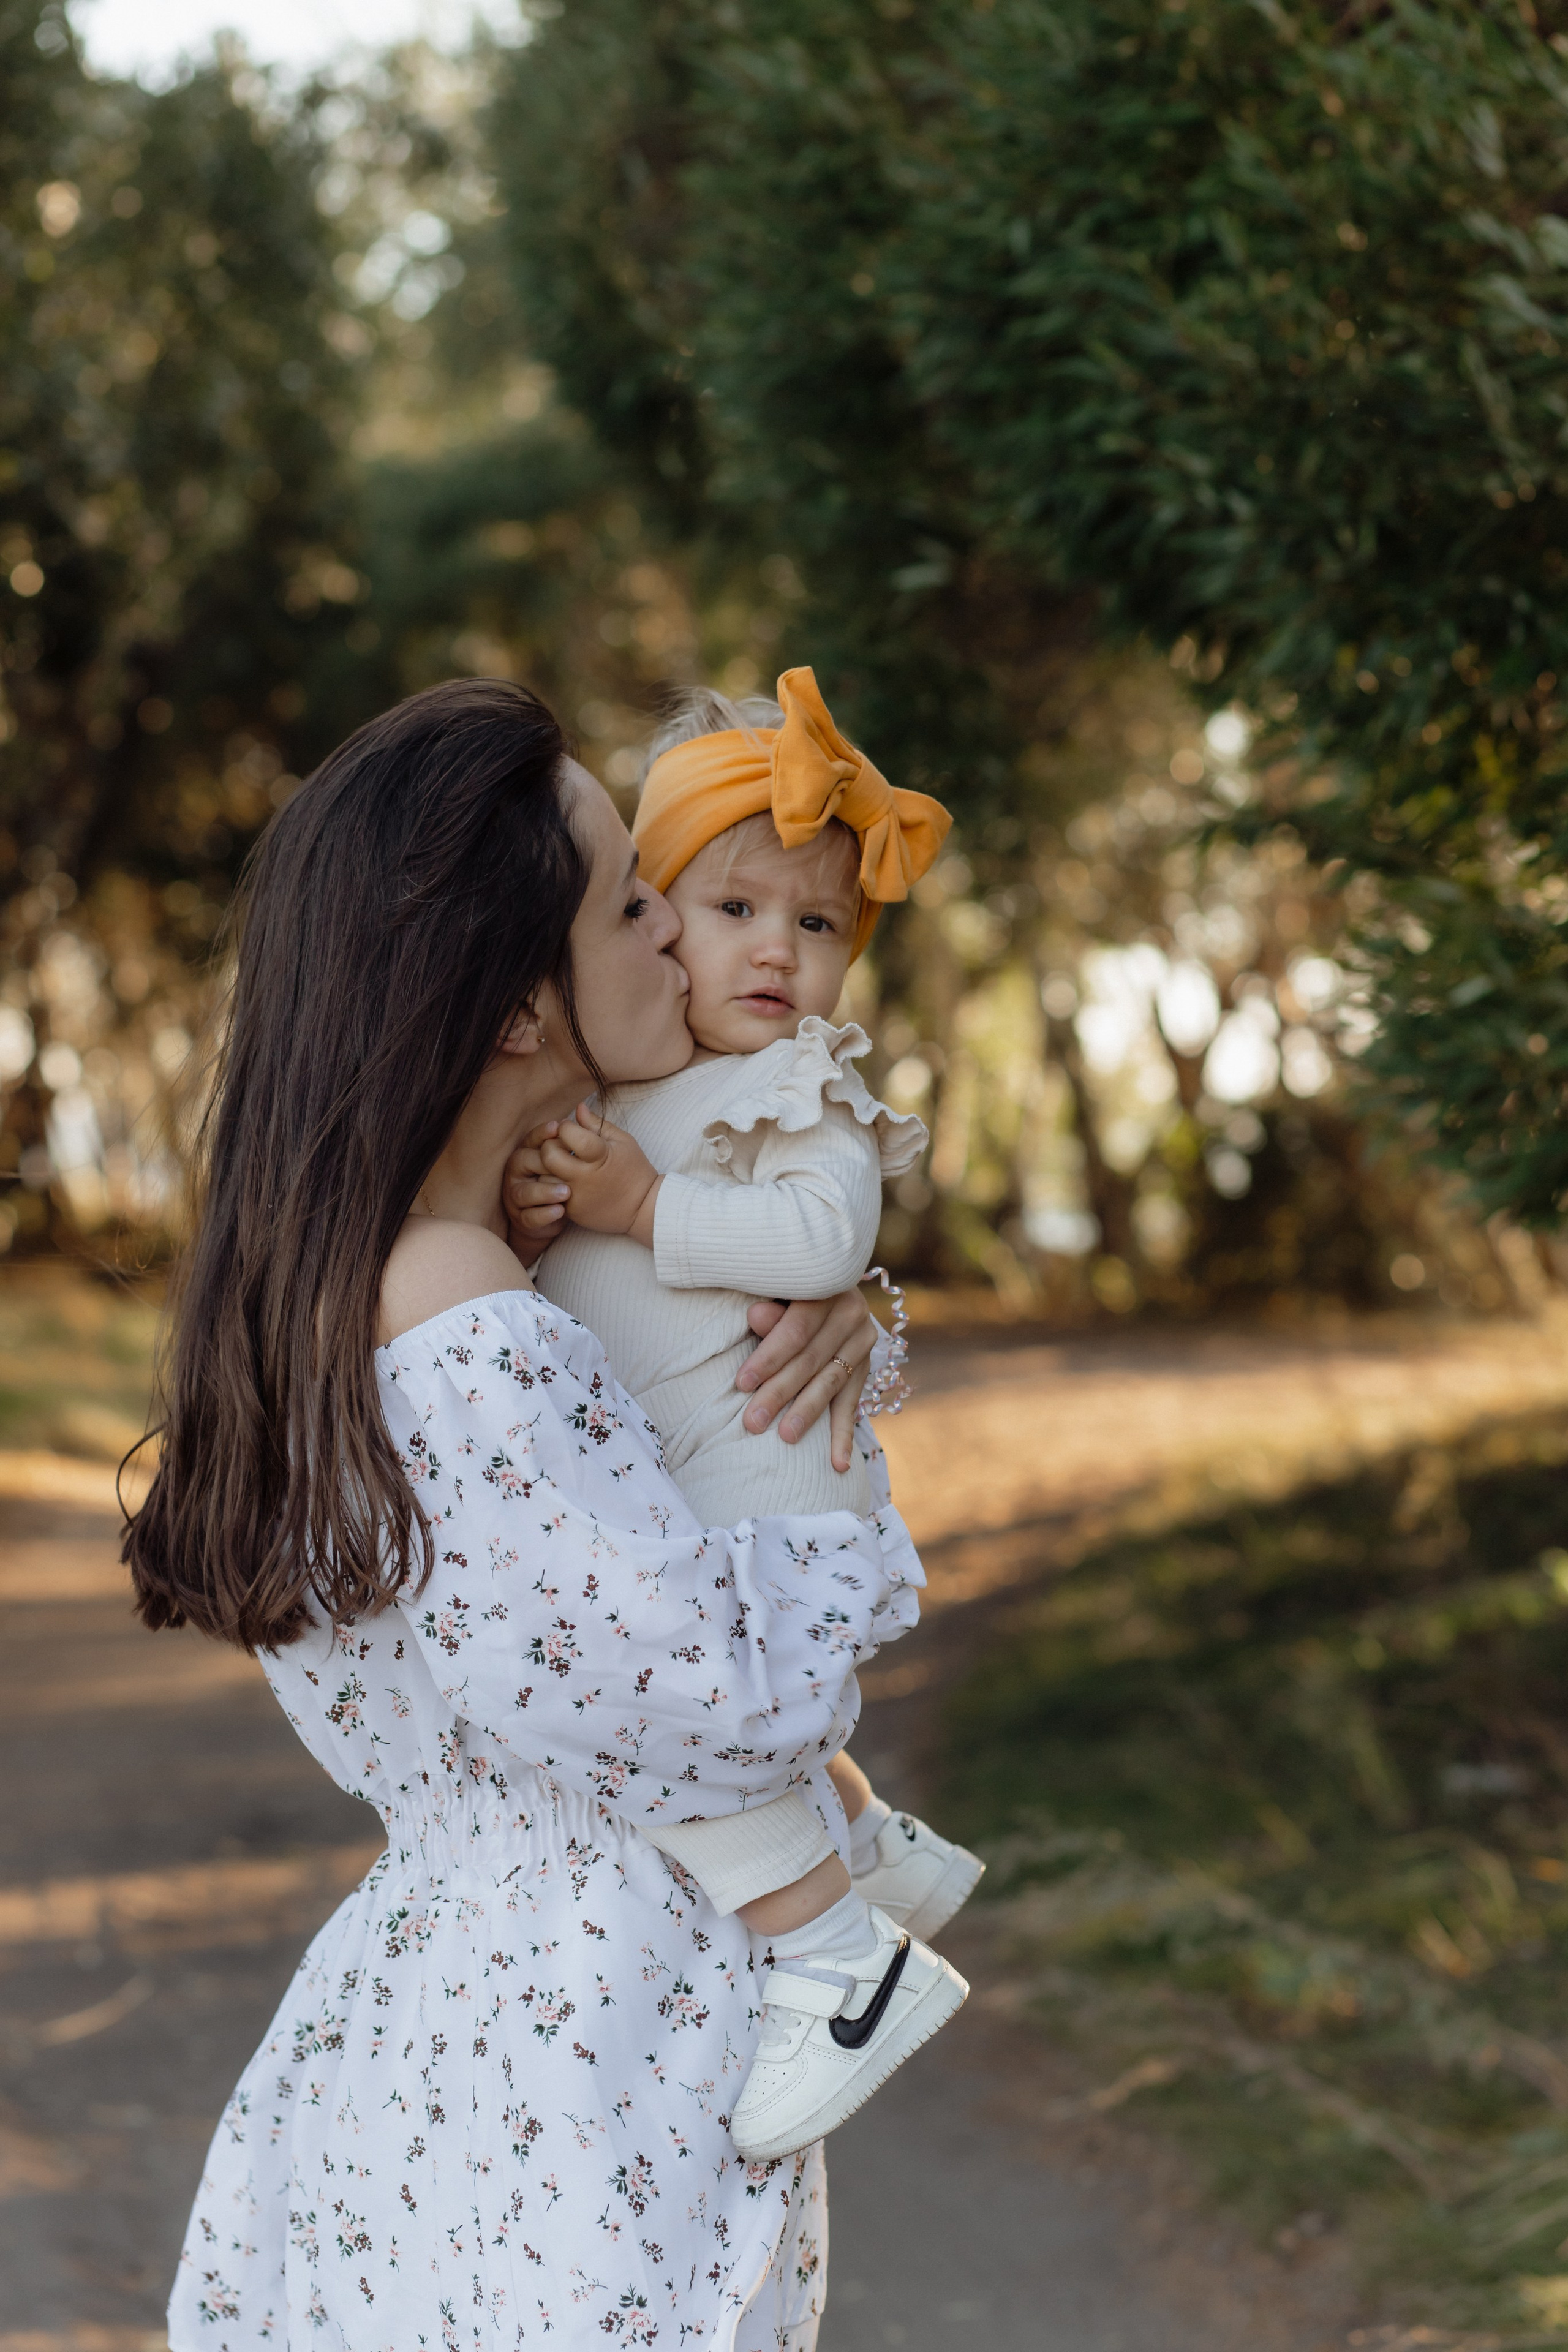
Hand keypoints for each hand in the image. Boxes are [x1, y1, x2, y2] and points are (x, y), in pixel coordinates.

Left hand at [504, 1104, 661, 1243]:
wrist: (643, 1208)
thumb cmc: (634, 1170)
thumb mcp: (622, 1141)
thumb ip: (596, 1124)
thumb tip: (578, 1108)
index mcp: (600, 1155)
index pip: (569, 1134)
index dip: (564, 1127)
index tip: (569, 1128)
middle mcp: (584, 1177)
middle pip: (548, 1156)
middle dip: (549, 1145)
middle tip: (560, 1146)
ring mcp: (576, 1196)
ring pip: (543, 1177)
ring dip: (547, 1168)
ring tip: (561, 1165)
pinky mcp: (571, 1212)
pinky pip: (550, 1195)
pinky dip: (552, 1186)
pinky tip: (564, 1180)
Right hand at [505, 1121, 572, 1252]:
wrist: (554, 1216)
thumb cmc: (562, 1179)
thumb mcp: (570, 1158)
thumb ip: (576, 1135)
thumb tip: (582, 1107)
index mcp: (528, 1153)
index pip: (530, 1140)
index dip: (542, 1134)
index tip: (558, 1127)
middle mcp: (517, 1173)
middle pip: (522, 1162)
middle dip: (543, 1162)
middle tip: (565, 1165)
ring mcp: (517, 1197)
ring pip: (524, 1192)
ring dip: (544, 1192)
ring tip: (566, 1192)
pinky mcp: (523, 1219)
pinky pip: (529, 1217)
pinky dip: (544, 1215)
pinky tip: (561, 1211)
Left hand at [737, 1290, 876, 1472]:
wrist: (823, 1288)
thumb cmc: (783, 1290)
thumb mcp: (778, 1289)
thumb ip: (771, 1307)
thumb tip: (755, 1316)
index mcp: (827, 1288)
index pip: (796, 1330)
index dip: (769, 1357)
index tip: (742, 1384)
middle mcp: (852, 1314)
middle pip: (811, 1361)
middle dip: (779, 1393)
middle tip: (752, 1422)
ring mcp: (862, 1343)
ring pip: (830, 1384)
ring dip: (807, 1414)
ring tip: (785, 1438)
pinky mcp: (865, 1369)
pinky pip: (852, 1405)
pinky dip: (843, 1436)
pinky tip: (837, 1464)